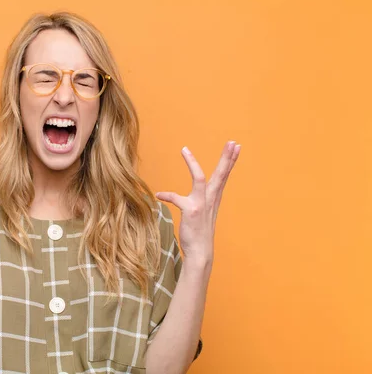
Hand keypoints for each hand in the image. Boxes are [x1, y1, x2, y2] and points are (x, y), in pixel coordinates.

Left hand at [156, 141, 240, 260]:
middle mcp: (211, 199)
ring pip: (200, 178)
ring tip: (185, 149)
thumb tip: (196, 193)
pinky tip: (159, 194)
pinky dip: (168, 194)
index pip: (224, 175)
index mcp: (214, 198)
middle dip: (227, 158)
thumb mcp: (203, 212)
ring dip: (192, 163)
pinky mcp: (191, 211)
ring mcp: (201, 204)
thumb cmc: (199, 232)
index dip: (230, 160)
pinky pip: (177, 198)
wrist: (201, 252)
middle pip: (221, 174)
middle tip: (233, 142)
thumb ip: (200, 199)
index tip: (236, 146)